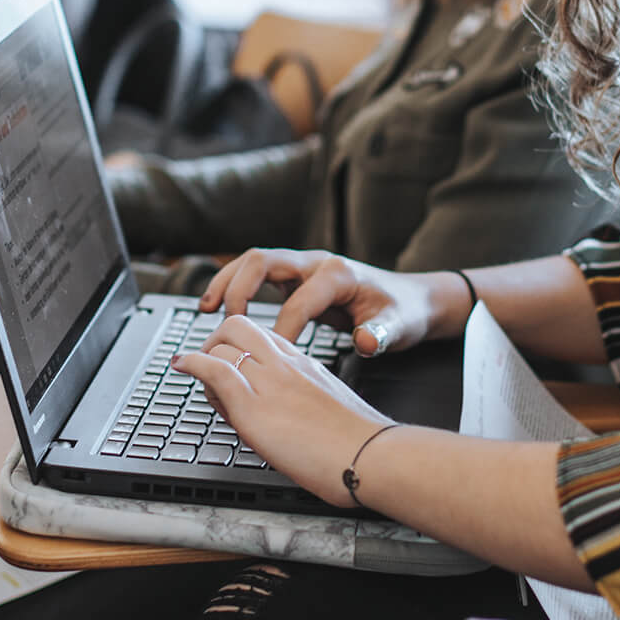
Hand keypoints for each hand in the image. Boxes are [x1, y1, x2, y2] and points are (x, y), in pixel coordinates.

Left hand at [175, 314, 391, 507]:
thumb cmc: (358, 445)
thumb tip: (283, 415)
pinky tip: (182, 365)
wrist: (370, 456)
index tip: (234, 367)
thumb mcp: (329, 410)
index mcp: (305, 365)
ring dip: (202, 356)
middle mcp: (286, 365)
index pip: (262, 339)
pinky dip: (192, 363)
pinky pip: (214, 369)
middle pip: (238, 328)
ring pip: (222, 343)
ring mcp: (269, 382)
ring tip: (195, 375)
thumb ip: (304, 402)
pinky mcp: (253, 407)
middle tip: (207, 363)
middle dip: (215, 341)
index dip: (241, 348)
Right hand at [200, 249, 467, 356]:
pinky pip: (257, 274)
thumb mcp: (401, 326)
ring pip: (254, 262)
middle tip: (222, 322)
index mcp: (338, 275)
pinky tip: (217, 307)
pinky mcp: (297, 277)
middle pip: (264, 260)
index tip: (271, 359)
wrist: (414, 298)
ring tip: (205, 309)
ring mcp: (305, 267)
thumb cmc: (405, 312)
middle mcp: (317, 263)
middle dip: (238, 288)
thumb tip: (366, 341)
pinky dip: (234, 286)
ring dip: (227, 282)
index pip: (298, 302)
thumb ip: (383, 334)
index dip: (282, 331)